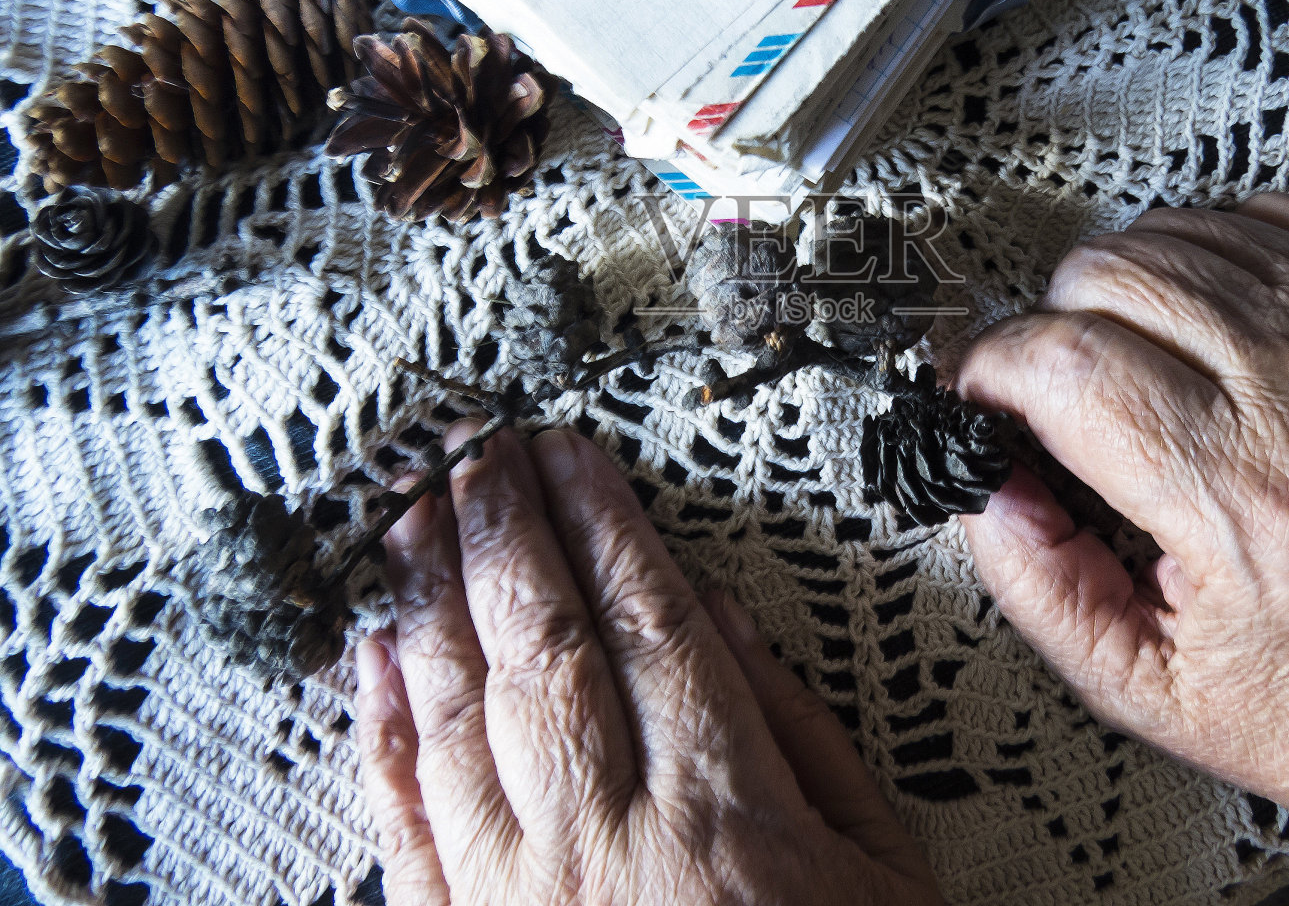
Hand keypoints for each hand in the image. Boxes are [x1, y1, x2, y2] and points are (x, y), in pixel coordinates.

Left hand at [354, 425, 943, 905]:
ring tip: (413, 516)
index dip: (604, 524)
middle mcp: (604, 836)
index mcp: (721, 808)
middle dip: (505, 529)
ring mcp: (520, 894)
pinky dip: (386, 730)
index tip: (575, 457)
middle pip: (542, 643)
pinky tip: (377, 660)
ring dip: (431, 599)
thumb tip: (723, 617)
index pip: (647, 619)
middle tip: (479, 450)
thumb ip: (805, 733)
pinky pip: (409, 822)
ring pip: (459, 711)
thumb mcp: (887, 872)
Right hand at [956, 194, 1288, 905]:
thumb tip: (986, 486)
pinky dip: (1207, 255)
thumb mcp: (1159, 696)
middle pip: (1113, 271)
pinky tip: (1202, 322)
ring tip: (1126, 360)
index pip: (1067, 362)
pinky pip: (1267, 219)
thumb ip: (1041, 589)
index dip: (989, 366)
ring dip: (1120, 286)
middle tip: (1049, 389)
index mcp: (1252, 505)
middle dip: (1046, 323)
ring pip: (1180, 230)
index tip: (978, 392)